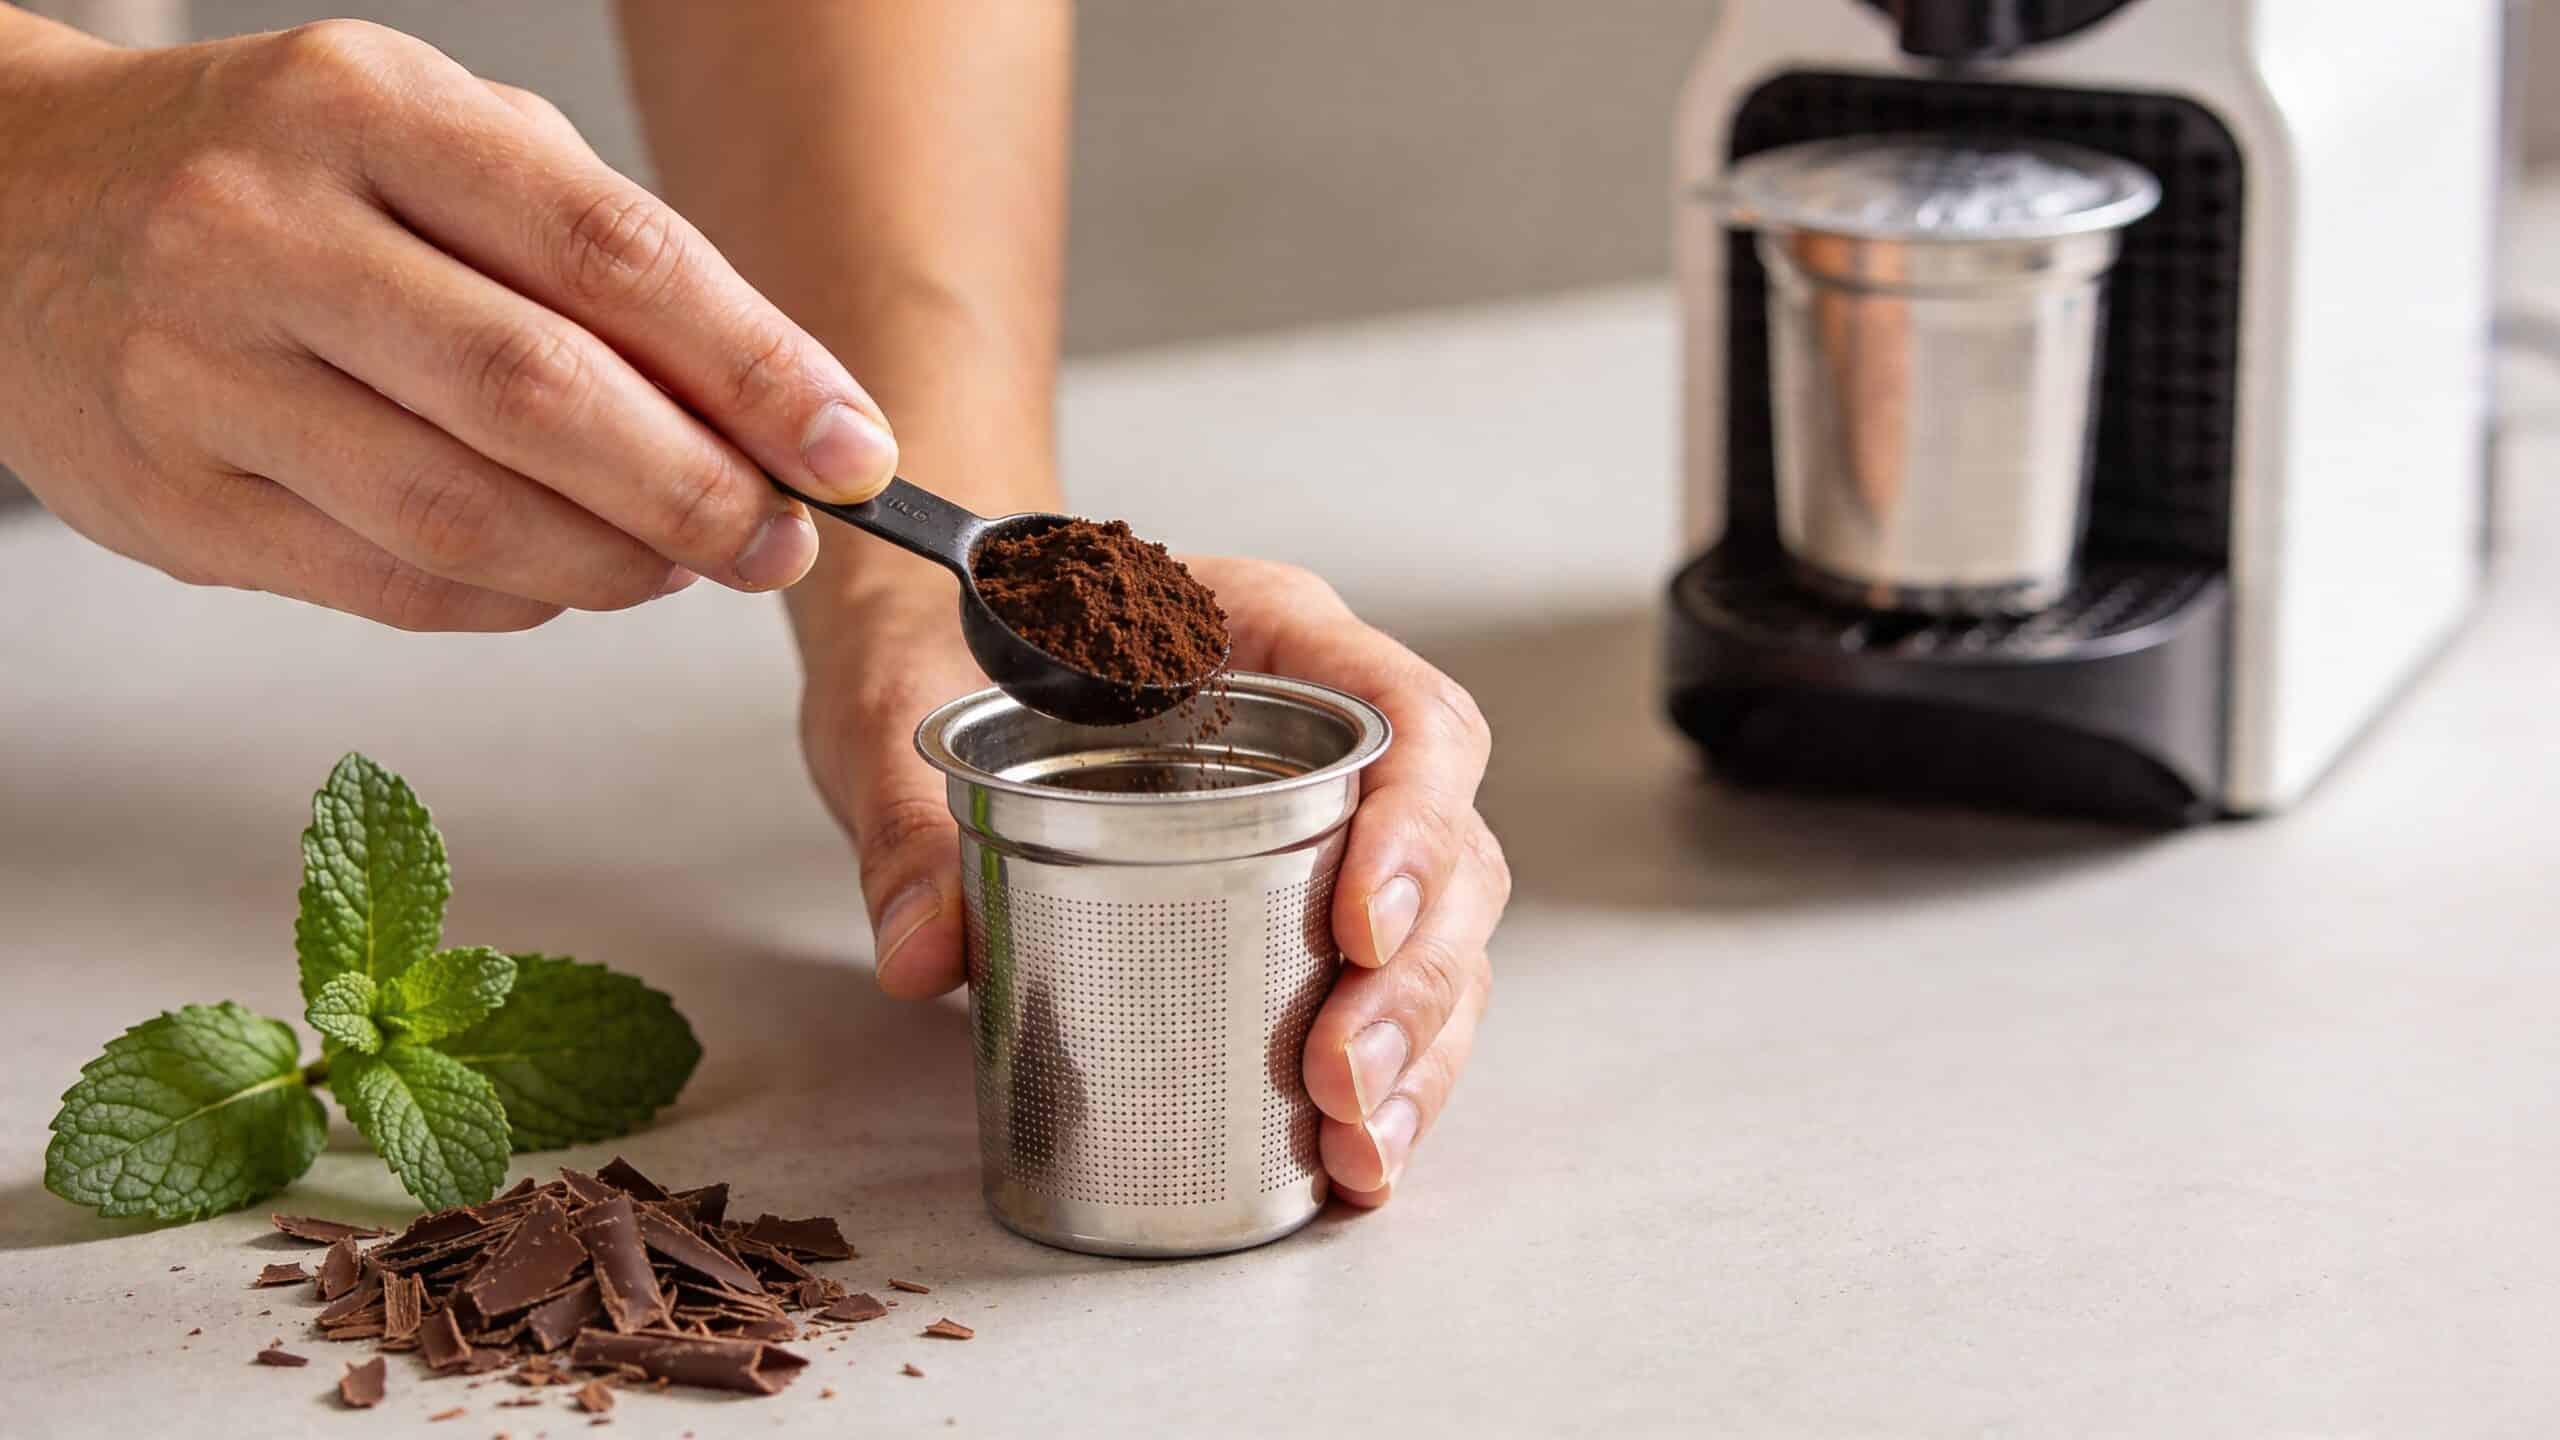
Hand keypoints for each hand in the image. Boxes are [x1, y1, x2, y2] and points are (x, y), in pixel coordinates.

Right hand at [0, 20, 898, 629]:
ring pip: (466, 517)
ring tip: (683, 559)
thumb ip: (598, 257)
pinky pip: (393, 587)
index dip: (757, 367)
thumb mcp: (437, 145)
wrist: (15, 208)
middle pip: (542, 397)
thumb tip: (771, 408)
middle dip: (701, 491)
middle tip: (781, 535)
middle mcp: (266, 231)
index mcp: (363, 110)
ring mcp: (200, 374)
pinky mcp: (175, 503)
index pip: (610, 252)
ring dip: (616, 564)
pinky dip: (516, 600)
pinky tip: (566, 576)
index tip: (848, 446)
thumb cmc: (273, 176)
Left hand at [800, 557, 1506, 1206]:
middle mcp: (1327, 727)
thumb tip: (924, 955)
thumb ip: (909, 820)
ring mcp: (1329, 818)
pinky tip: (1358, 1158)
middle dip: (1414, 978)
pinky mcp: (1301, 903)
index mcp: (1266, 632)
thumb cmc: (944, 642)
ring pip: (1441, 932)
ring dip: (1418, 1045)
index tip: (1361, 929)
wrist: (924, 652)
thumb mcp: (903, 709)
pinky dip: (1391, 1077)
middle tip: (1340, 1079)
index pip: (1407, 714)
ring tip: (1359, 1144)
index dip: (1414, 825)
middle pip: (1452, 846)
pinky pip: (1389, 985)